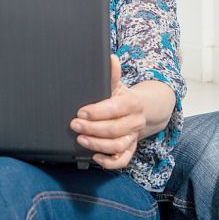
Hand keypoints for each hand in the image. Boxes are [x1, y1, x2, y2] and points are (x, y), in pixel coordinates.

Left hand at [70, 54, 145, 168]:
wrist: (144, 111)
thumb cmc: (124, 97)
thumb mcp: (118, 85)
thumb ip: (112, 74)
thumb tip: (111, 57)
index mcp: (132, 103)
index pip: (116, 108)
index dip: (98, 112)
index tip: (81, 112)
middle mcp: (135, 122)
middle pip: (116, 129)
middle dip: (93, 128)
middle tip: (74, 125)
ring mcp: (133, 137)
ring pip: (119, 146)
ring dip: (98, 144)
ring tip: (80, 139)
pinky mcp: (130, 149)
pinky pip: (123, 160)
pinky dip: (109, 162)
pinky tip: (95, 157)